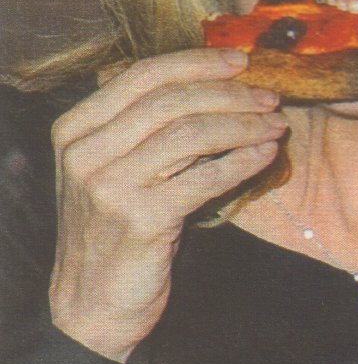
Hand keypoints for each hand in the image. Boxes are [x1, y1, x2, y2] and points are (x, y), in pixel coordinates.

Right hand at [49, 48, 285, 361]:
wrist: (92, 303)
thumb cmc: (116, 224)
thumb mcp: (114, 164)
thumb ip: (146, 124)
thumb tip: (217, 80)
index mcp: (77, 127)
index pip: (144, 74)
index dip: (198, 62)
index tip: (241, 61)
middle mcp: (87, 151)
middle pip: (173, 101)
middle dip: (230, 94)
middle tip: (269, 98)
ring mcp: (109, 186)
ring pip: (192, 134)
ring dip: (243, 126)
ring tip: (275, 125)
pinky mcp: (140, 220)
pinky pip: (204, 178)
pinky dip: (241, 162)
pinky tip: (265, 156)